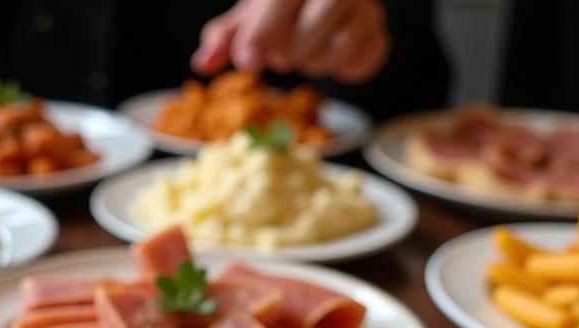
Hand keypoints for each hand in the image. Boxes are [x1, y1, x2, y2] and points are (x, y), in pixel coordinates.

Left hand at [193, 0, 389, 83]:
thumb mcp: (248, 22)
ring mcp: (363, 7)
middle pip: (318, 17)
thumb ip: (224, 39)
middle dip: (291, 49)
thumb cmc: (281, 14)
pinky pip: (360, 58)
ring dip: (314, 60)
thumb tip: (201, 63)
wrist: (327, 10)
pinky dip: (339, 69)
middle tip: (282, 57)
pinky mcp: (376, 33)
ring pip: (340, 41)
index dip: (263, 30)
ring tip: (305, 54)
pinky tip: (327, 58)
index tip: (246, 61)